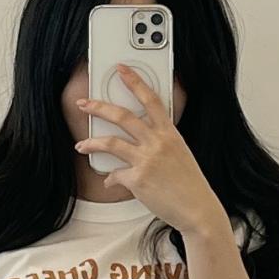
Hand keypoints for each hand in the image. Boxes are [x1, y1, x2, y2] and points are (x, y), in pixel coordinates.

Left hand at [77, 67, 227, 236]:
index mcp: (169, 133)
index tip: (122, 69)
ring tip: (81, 145)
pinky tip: (110, 181)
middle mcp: (157, 142)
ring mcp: (146, 160)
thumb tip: (139, 146)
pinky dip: (110, 178)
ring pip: (110, 142)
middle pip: (122, 116)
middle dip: (99, 107)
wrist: (197, 209)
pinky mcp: (137, 179)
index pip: (150, 99)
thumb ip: (158, 145)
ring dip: (91, 143)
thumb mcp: (179, 155)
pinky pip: (115, 175)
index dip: (135, 81)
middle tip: (84, 103)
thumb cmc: (189, 185)